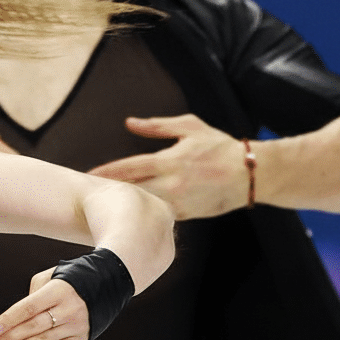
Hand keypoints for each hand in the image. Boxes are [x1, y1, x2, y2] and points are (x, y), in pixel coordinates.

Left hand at [0, 274, 88, 339]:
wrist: (105, 285)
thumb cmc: (69, 280)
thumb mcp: (50, 277)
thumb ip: (31, 296)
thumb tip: (15, 320)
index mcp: (57, 291)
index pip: (28, 308)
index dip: (8, 320)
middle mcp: (68, 309)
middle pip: (33, 327)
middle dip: (8, 338)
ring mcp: (76, 325)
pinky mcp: (81, 338)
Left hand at [87, 114, 246, 219]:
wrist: (251, 174)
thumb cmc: (220, 147)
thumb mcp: (189, 127)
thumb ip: (157, 126)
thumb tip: (130, 123)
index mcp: (170, 161)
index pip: (130, 167)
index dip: (107, 172)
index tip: (89, 175)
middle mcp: (172, 184)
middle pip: (132, 191)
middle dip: (110, 193)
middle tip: (88, 194)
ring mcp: (179, 202)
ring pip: (144, 207)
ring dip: (125, 206)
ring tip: (103, 206)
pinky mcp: (187, 214)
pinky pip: (160, 216)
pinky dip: (145, 215)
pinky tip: (130, 215)